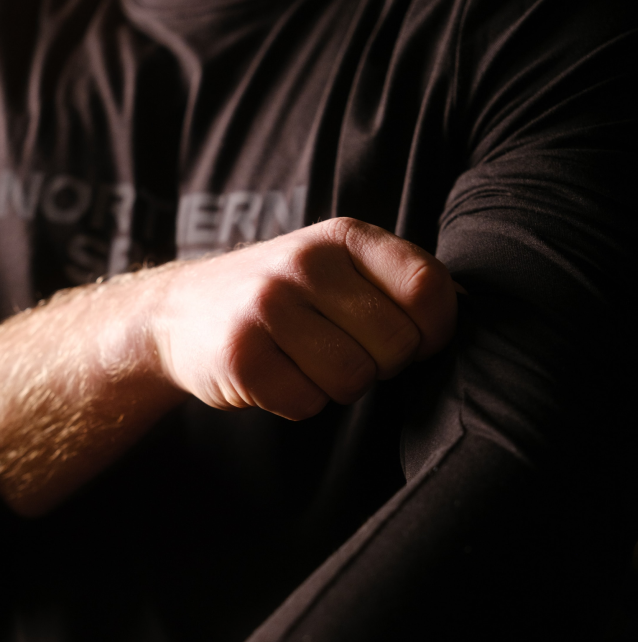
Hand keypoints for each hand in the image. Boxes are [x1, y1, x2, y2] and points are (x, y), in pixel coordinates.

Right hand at [0, 217, 457, 516]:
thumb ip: (394, 281)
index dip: (433, 331)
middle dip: (380, 365)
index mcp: (344, 237)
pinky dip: (298, 402)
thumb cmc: (279, 296)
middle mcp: (306, 263)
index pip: (429, 289)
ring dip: (336, 387)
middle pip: (396, 346)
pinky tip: (276, 376)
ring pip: (353, 381)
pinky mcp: (241, 355)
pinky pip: (307, 404)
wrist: (177, 313)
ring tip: (306, 363)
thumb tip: (464, 309)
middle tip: (345, 353)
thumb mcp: (335, 265)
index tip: (411, 340)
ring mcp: (269, 307)